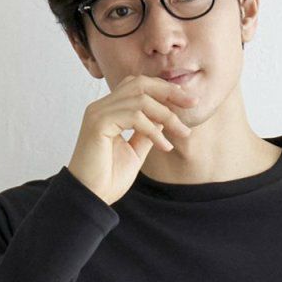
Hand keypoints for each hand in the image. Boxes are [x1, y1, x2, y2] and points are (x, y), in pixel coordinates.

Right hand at [66, 74, 198, 206]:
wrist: (90, 198)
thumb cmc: (107, 179)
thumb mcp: (135, 152)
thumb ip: (147, 133)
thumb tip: (164, 120)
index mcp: (109, 110)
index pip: (138, 86)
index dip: (164, 90)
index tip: (187, 101)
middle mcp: (102, 106)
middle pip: (140, 83)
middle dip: (169, 91)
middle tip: (192, 103)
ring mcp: (98, 112)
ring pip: (140, 99)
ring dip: (166, 115)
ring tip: (181, 132)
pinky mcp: (98, 123)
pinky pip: (134, 116)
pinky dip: (153, 129)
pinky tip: (164, 146)